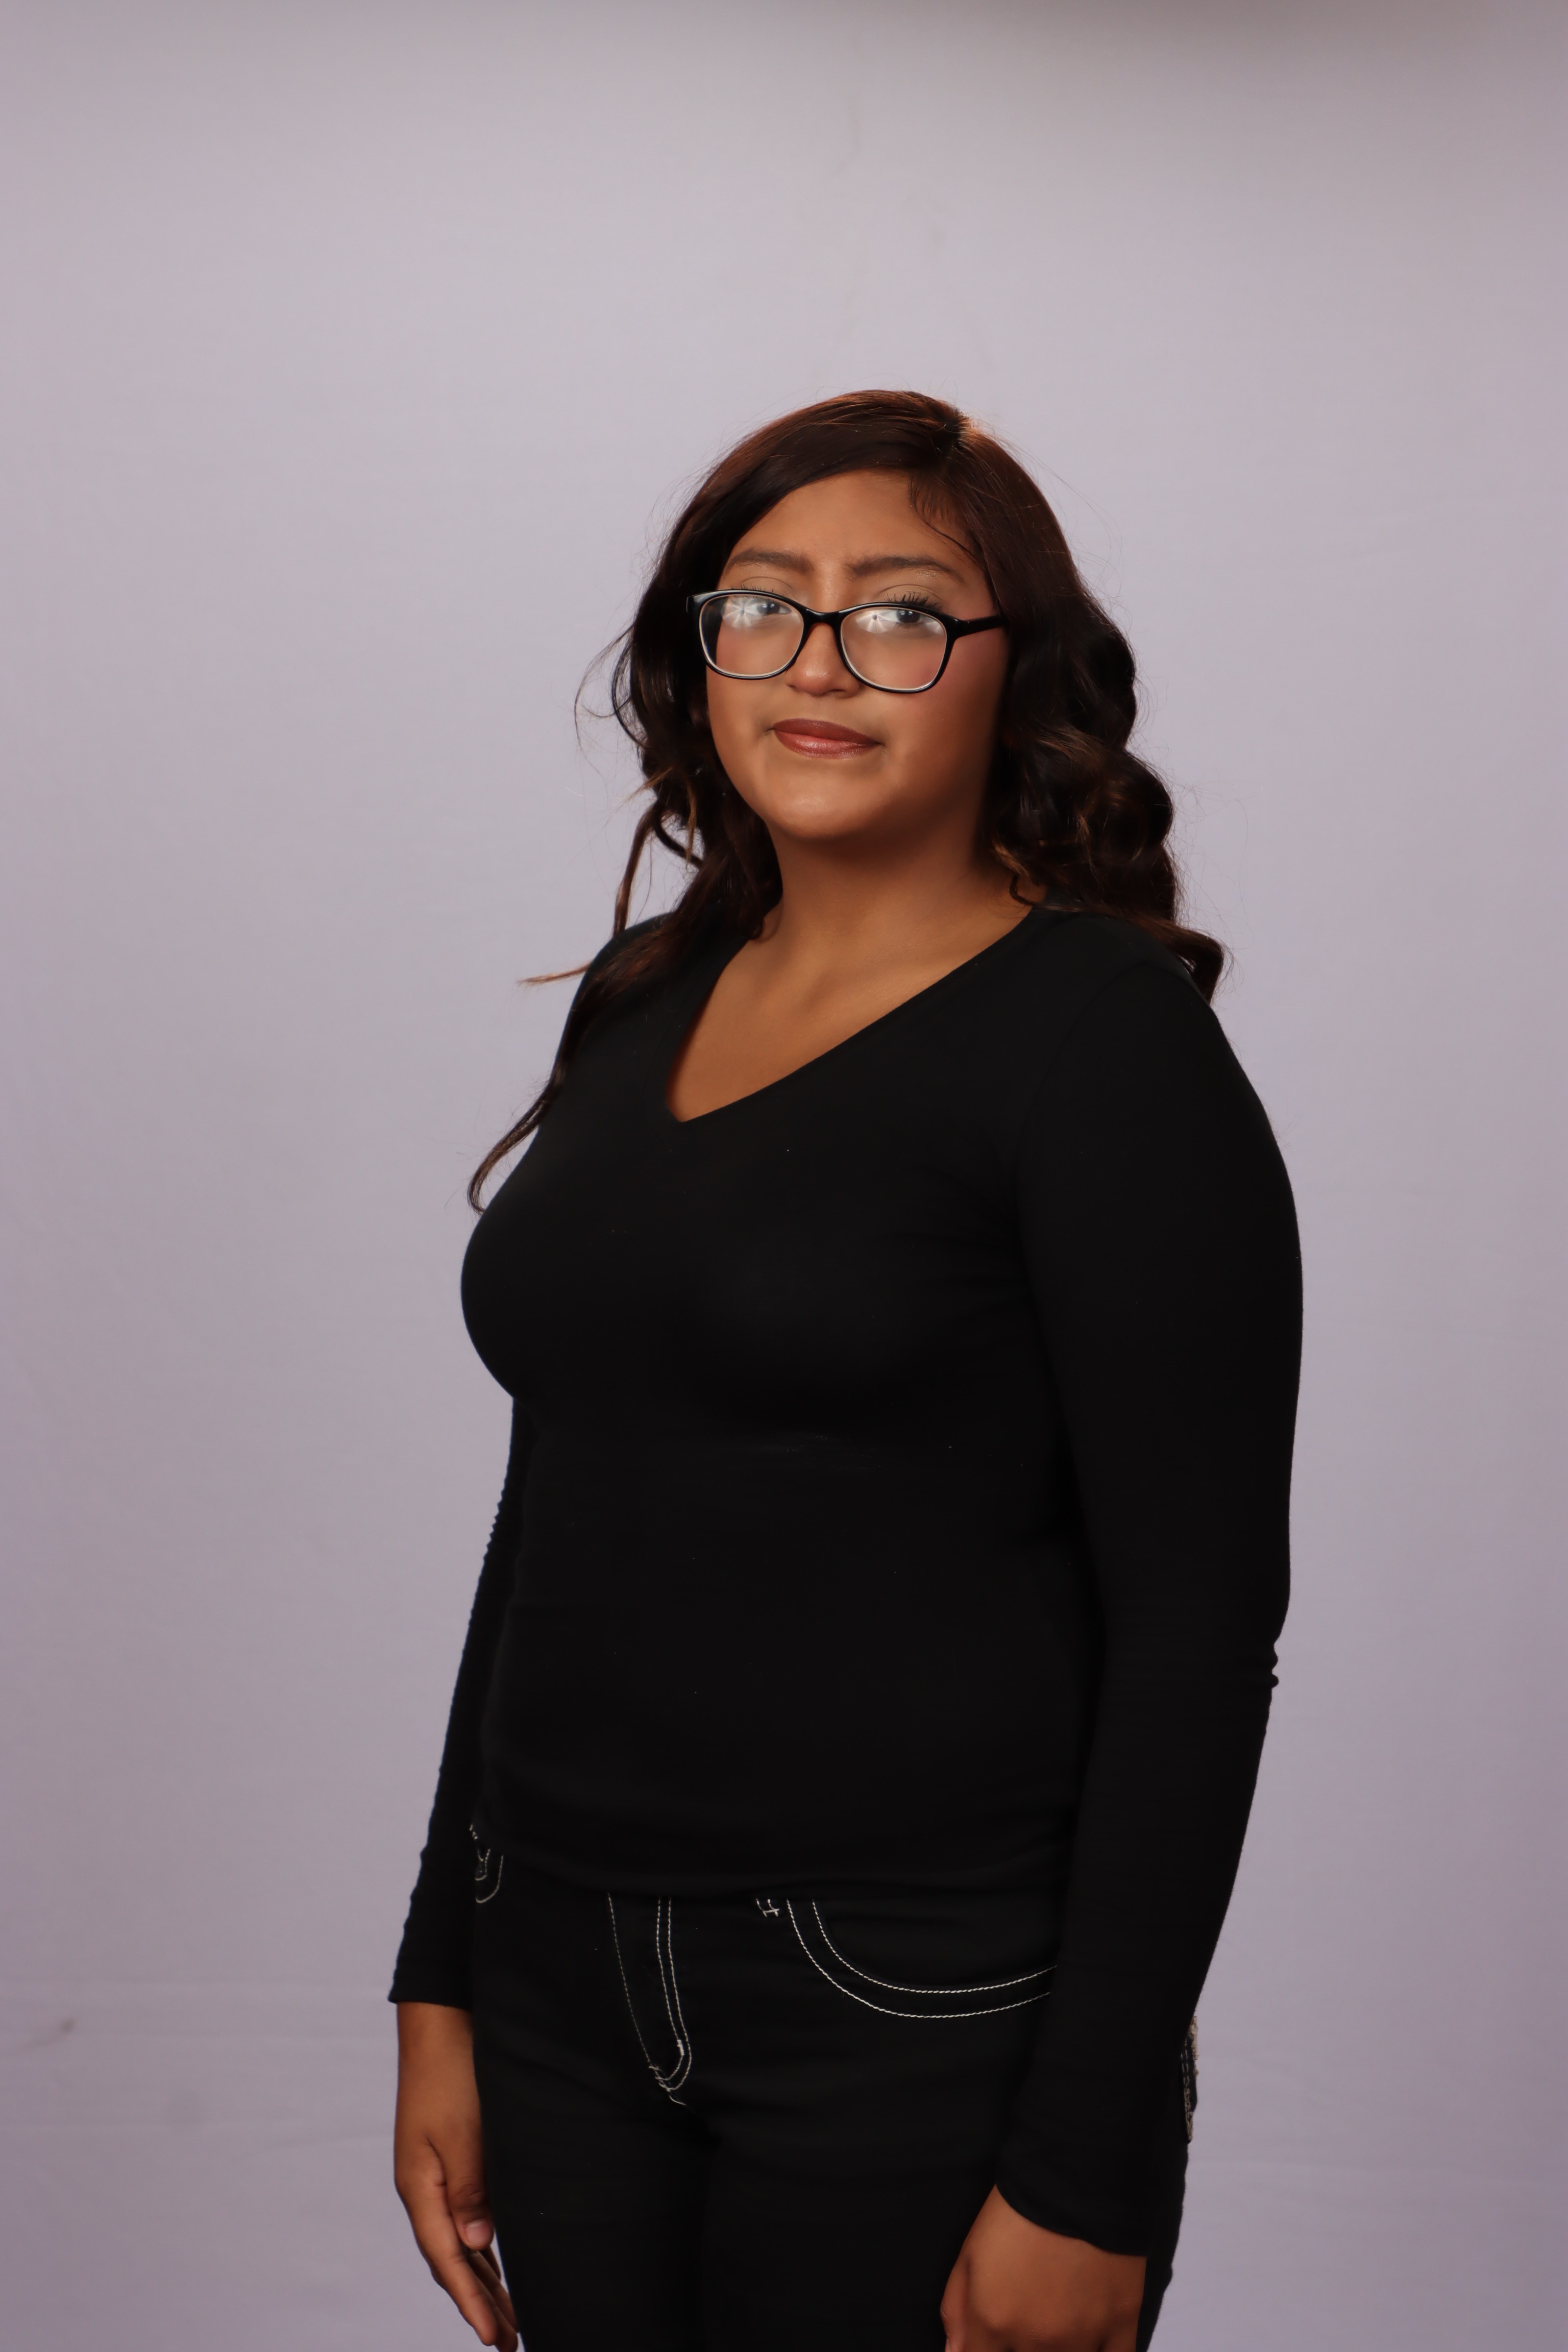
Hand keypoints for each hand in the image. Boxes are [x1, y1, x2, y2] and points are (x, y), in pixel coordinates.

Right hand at [394, 2001, 517, 2351]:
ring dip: (485, 2281)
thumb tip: (477, 2245)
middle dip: (481, 2304)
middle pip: (453, 2259)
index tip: (494, 2339)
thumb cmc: (451, 2071)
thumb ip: (470, 2189)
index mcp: (421, 2187)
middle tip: (510, 2344)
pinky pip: (467, 2218)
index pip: (447, 2259)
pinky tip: (499, 2262)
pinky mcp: (452, 2159)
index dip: (471, 2301)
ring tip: (511, 2319)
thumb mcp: (462, 2131)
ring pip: (461, 2243)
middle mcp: (426, 2188)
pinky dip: (484, 2249)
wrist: (442, 2022)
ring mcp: (437, 2175)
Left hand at [942, 2186, 1144, 2351]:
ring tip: (1057, 2322)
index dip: (983, 2350)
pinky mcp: (1121, 2325)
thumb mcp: (970, 2252)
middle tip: (1028, 2318)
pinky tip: (1091, 2339)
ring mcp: (1082, 2338)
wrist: (1075, 2177)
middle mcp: (1036, 2341)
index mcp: (995, 2323)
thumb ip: (957, 2308)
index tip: (993, 2337)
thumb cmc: (1016, 2210)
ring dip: (1058, 2349)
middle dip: (1022, 2346)